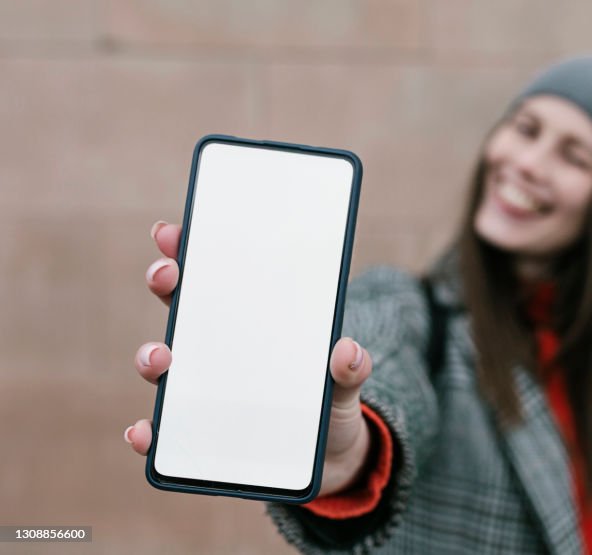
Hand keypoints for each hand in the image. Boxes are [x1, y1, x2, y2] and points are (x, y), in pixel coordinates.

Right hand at [125, 221, 374, 496]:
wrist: (329, 456)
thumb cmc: (328, 402)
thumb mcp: (346, 381)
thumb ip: (351, 368)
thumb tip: (346, 351)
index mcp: (250, 321)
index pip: (214, 276)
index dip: (190, 250)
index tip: (174, 231)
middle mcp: (216, 351)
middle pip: (181, 307)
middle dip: (166, 283)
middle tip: (167, 274)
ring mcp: (201, 392)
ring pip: (162, 366)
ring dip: (151, 356)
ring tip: (162, 357)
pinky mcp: (194, 437)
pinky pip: (161, 433)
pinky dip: (147, 432)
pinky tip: (144, 431)